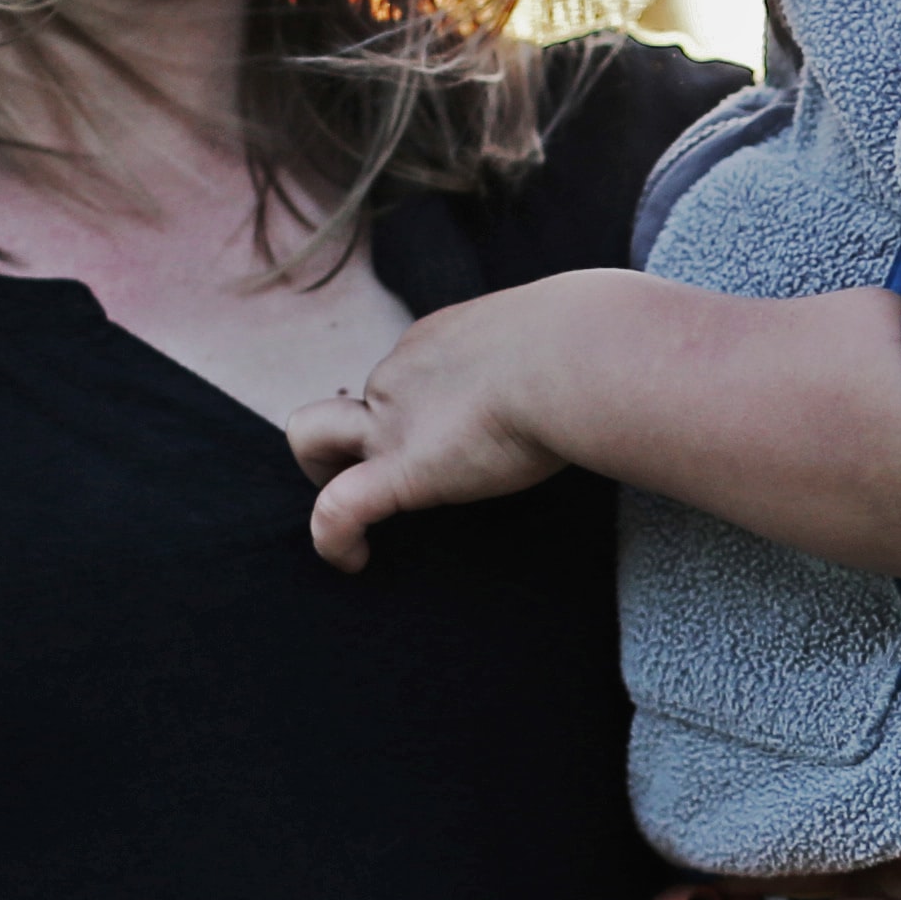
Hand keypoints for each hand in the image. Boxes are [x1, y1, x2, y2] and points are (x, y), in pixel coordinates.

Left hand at [294, 293, 568, 566]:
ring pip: (310, 436)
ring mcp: (394, 423)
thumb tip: (590, 372)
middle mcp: (401, 376)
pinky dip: (332, 538)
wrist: (575, 356)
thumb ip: (552, 359)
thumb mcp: (561, 338)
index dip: (414, 406)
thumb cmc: (588, 345)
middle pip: (353, 402)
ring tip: (354, 513)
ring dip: (318, 470)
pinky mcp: (403, 470)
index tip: (452, 435)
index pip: (404, 374)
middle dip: (354, 436)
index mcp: (438, 344)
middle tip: (390, 470)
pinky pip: (337, 508)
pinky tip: (354, 561)